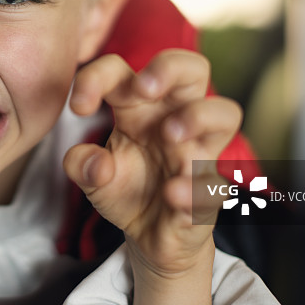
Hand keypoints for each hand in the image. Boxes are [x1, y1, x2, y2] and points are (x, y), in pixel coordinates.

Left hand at [64, 50, 239, 276]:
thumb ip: (81, 165)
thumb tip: (96, 162)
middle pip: (193, 68)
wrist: (148, 236)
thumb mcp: (91, 177)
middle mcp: (173, 120)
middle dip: (170, 67)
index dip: (96, 78)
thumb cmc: (125, 189)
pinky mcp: (207, 191)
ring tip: (168, 134)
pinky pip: (214, 183)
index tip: (78, 108)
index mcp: (138, 108)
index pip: (120, 71)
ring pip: (226, 113)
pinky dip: (193, 188)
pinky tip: (170, 194)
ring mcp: (196, 153)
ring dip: (198, 116)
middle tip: (144, 89)